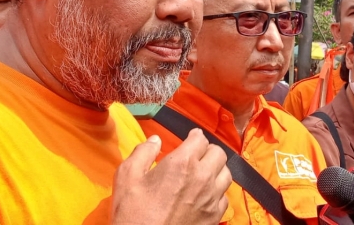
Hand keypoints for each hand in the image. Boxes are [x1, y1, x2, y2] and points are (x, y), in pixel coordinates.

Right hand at [111, 129, 231, 224]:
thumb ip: (143, 152)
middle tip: (197, 155)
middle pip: (218, 153)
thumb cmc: (134, 213)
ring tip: (204, 173)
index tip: (191, 139)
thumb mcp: (127, 177)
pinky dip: (217, 193)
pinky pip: (225, 197)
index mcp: (182, 163)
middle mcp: (203, 177)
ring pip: (226, 174)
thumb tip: (155, 140)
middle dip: (208, 150)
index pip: (200, 139)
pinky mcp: (214, 217)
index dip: (194, 137)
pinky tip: (205, 195)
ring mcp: (211, 198)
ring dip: (216, 170)